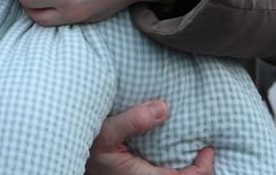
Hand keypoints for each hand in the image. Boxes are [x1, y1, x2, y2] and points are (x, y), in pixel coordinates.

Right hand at [87, 100, 215, 174]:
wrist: (66, 155)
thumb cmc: (85, 149)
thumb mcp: (105, 133)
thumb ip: (133, 121)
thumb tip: (163, 108)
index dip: (203, 168)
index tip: (209, 148)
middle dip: (198, 169)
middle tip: (206, 148)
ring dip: (186, 168)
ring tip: (194, 148)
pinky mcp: (135, 173)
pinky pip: (162, 172)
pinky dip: (172, 164)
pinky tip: (173, 148)